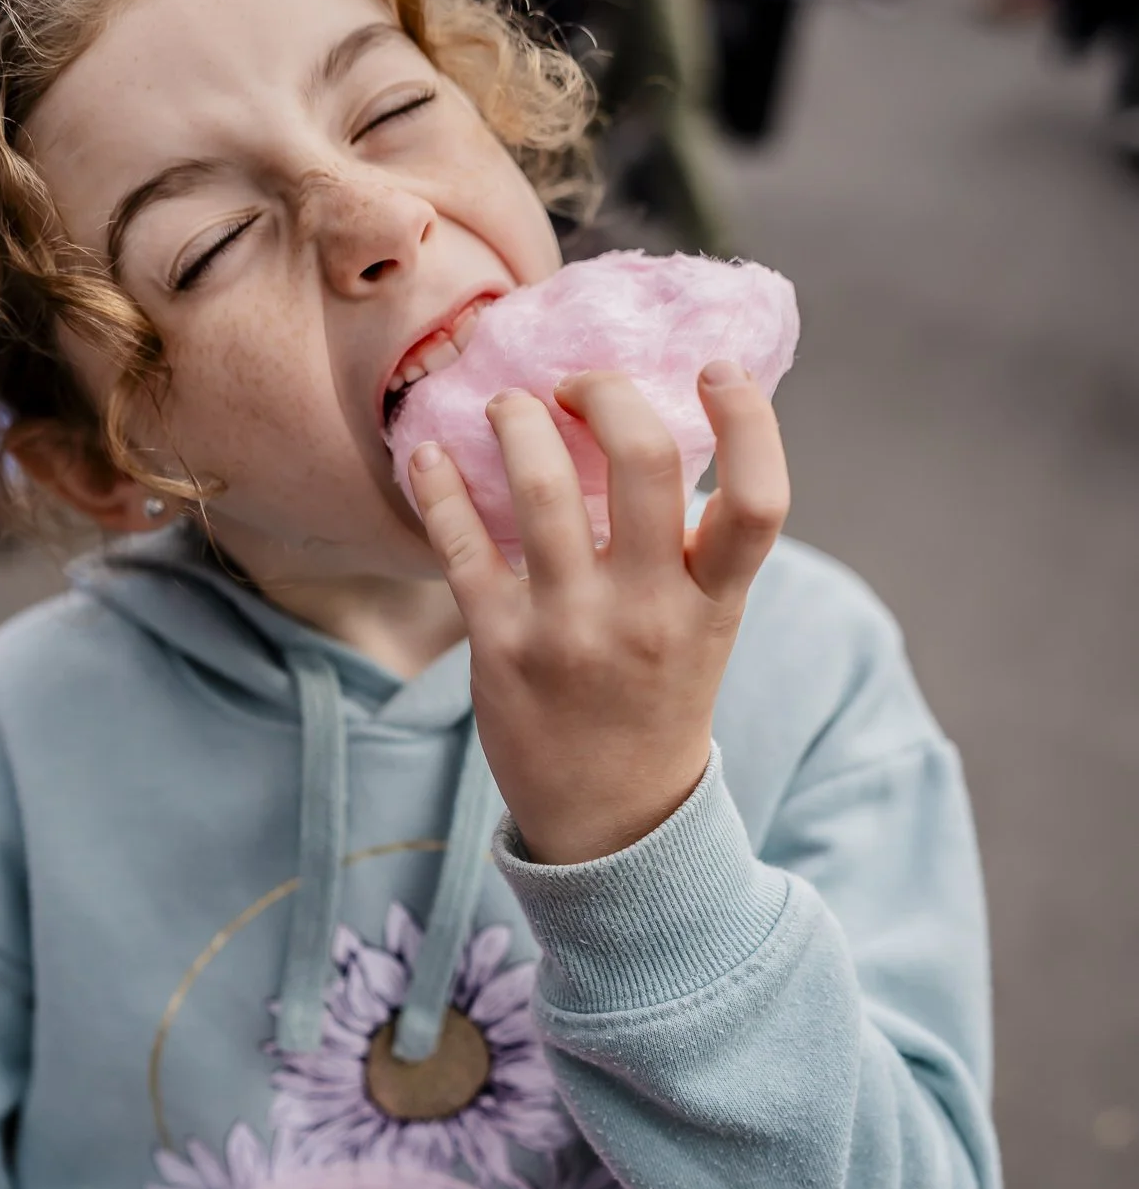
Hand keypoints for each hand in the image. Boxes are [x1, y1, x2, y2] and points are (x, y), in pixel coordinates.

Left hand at [409, 363, 788, 864]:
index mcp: (715, 604)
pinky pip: (461, 543)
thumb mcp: (705, 630)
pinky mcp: (499, 647)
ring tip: (506, 406)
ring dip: (515, 420)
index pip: (760, 501)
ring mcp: (571, 630)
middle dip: (605, 392)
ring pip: (540, 488)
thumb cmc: (657, 699)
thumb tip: (665, 426)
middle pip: (645, 463)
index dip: (748, 420)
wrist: (610, 819)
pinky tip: (429, 456)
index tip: (714, 369)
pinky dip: (439, 485)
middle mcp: (649, 613)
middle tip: (577, 384)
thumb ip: (699, 548)